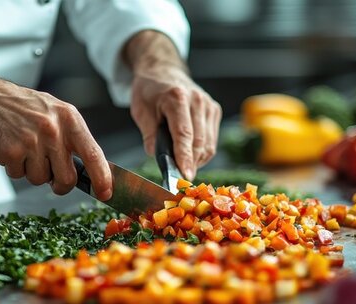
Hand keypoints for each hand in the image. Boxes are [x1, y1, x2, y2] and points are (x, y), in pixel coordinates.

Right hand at [0, 48, 110, 198]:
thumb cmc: (19, 106)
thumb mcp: (52, 112)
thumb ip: (71, 138)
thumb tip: (90, 172)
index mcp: (69, 117)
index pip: (93, 153)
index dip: (102, 178)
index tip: (105, 194)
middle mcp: (54, 128)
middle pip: (67, 178)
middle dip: (58, 183)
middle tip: (46, 170)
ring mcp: (32, 140)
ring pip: (40, 179)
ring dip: (31, 172)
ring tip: (22, 148)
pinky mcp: (11, 150)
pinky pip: (19, 175)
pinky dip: (13, 168)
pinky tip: (8, 147)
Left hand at [130, 65, 220, 179]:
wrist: (163, 72)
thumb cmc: (150, 91)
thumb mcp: (140, 111)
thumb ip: (150, 135)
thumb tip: (159, 158)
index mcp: (177, 97)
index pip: (184, 134)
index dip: (184, 157)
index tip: (184, 175)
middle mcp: (198, 100)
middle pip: (199, 142)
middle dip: (190, 164)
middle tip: (178, 179)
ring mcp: (209, 105)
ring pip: (208, 144)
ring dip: (196, 160)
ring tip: (181, 166)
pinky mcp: (214, 111)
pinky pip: (211, 140)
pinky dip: (201, 153)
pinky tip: (188, 155)